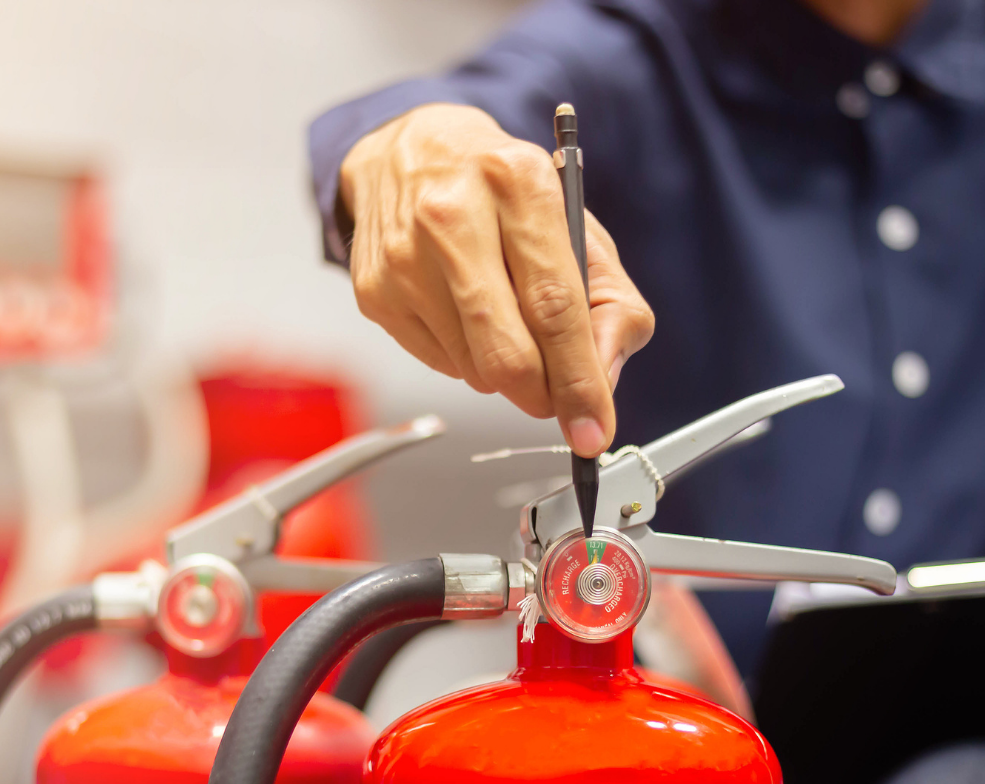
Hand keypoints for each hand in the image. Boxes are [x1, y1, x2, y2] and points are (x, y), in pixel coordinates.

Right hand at [340, 103, 654, 455]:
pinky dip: (466, 358)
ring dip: (503, 371)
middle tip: (555, 398)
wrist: (408, 153)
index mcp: (519, 184)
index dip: (579, 381)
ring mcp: (404, 257)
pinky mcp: (374, 290)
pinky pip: (439, 364)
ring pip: (473, 368)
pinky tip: (464, 313)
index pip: (556, 307)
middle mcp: (452, 215)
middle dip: (542, 394)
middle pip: (507, 352)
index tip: (595, 429)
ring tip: (504, 320)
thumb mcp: (575, 226)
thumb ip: (611, 302)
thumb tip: (601, 379)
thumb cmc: (501, 194)